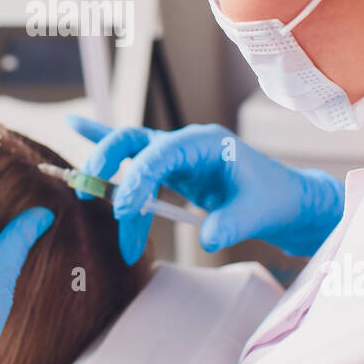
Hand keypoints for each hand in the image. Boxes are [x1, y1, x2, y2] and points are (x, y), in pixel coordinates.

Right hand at [66, 116, 344, 263]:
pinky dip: (106, 143)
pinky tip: (77, 125)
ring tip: (84, 196)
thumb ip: (233, 224)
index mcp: (207, 143)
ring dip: (106, 175)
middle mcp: (186, 143)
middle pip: (134, 141)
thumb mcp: (259, 214)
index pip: (162, 153)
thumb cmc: (275, 200)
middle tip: (90, 195)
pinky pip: (134, 156)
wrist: (287, 200)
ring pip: (129, 153)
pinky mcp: (171, 169)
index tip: (127, 210)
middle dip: (108, 163)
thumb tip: (209, 239)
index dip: (139, 178)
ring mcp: (176, 154)